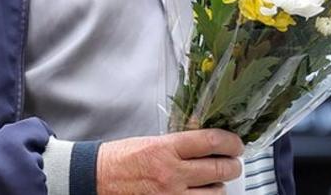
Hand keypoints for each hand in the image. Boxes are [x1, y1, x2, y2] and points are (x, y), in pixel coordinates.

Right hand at [96, 129, 243, 194]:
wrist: (94, 179)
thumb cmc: (121, 159)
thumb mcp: (152, 142)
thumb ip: (181, 145)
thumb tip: (210, 145)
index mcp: (166, 149)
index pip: (211, 141)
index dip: (231, 143)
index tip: (236, 145)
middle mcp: (171, 173)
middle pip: (219, 168)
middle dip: (232, 166)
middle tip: (233, 164)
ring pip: (215, 194)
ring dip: (220, 187)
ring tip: (216, 183)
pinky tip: (202, 194)